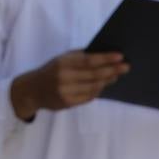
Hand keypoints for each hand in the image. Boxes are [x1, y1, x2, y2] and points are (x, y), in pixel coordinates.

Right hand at [9, 50, 129, 120]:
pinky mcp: (68, 102)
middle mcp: (64, 76)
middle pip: (94, 74)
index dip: (105, 58)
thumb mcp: (60, 59)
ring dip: (107, 81)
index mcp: (62, 62)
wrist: (32, 90)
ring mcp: (66, 91)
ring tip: (116, 75)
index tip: (120, 56)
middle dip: (112, 70)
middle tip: (126, 67)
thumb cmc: (50, 71)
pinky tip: (103, 85)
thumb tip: (103, 55)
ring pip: (93, 86)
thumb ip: (78, 57)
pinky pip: (89, 96)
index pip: (88, 60)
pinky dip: (98, 90)